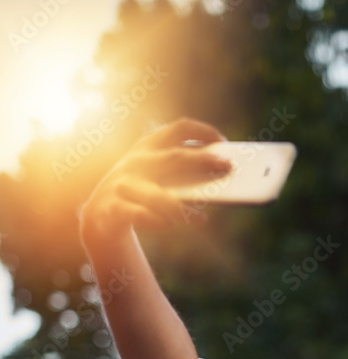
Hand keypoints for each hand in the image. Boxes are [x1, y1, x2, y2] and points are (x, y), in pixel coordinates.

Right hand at [80, 118, 231, 239]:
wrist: (102, 214)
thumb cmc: (141, 192)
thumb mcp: (157, 176)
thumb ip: (181, 174)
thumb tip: (218, 180)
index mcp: (149, 146)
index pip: (179, 129)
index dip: (203, 132)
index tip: (224, 142)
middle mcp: (137, 161)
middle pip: (175, 158)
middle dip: (202, 161)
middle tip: (228, 168)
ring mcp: (124, 184)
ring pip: (156, 194)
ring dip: (180, 207)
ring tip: (202, 219)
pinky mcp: (114, 208)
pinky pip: (137, 214)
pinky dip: (154, 220)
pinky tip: (170, 224)